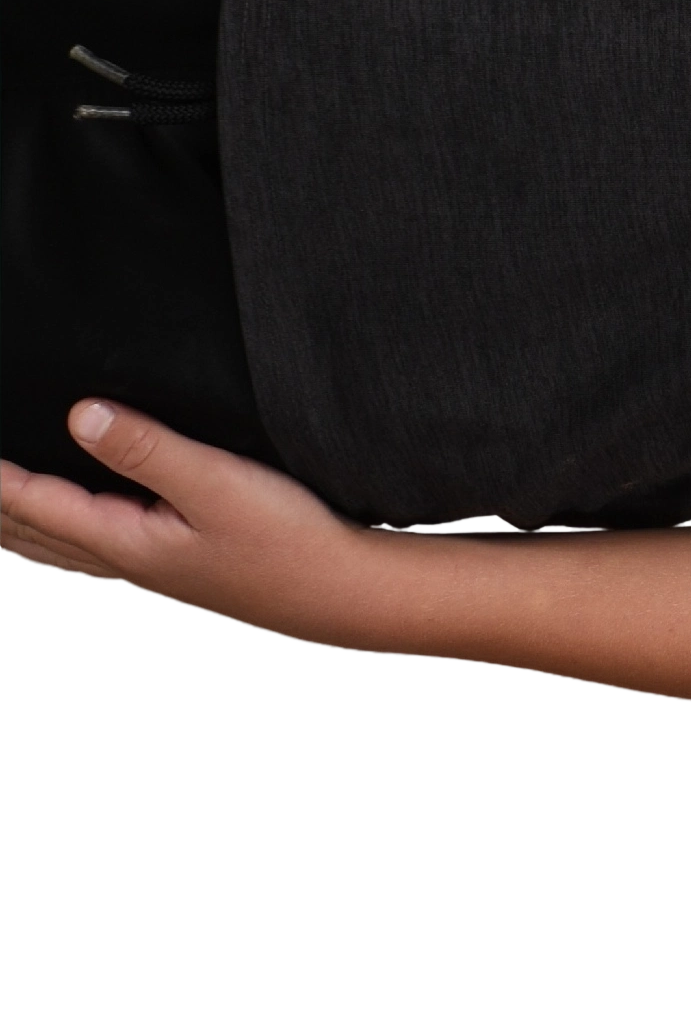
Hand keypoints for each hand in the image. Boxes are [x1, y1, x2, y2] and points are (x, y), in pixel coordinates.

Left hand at [0, 400, 423, 657]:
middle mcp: (123, 559)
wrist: (340, 593)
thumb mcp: (220, 484)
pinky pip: (84, 553)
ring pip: (52, 548)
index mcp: (124, 539)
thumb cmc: (288, 542)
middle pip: (27, 532)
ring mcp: (145, 569)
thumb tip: (81, 415)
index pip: (31, 502)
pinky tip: (64, 530)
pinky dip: (51, 537)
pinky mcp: (169, 567)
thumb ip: (150, 450)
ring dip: (13, 524)